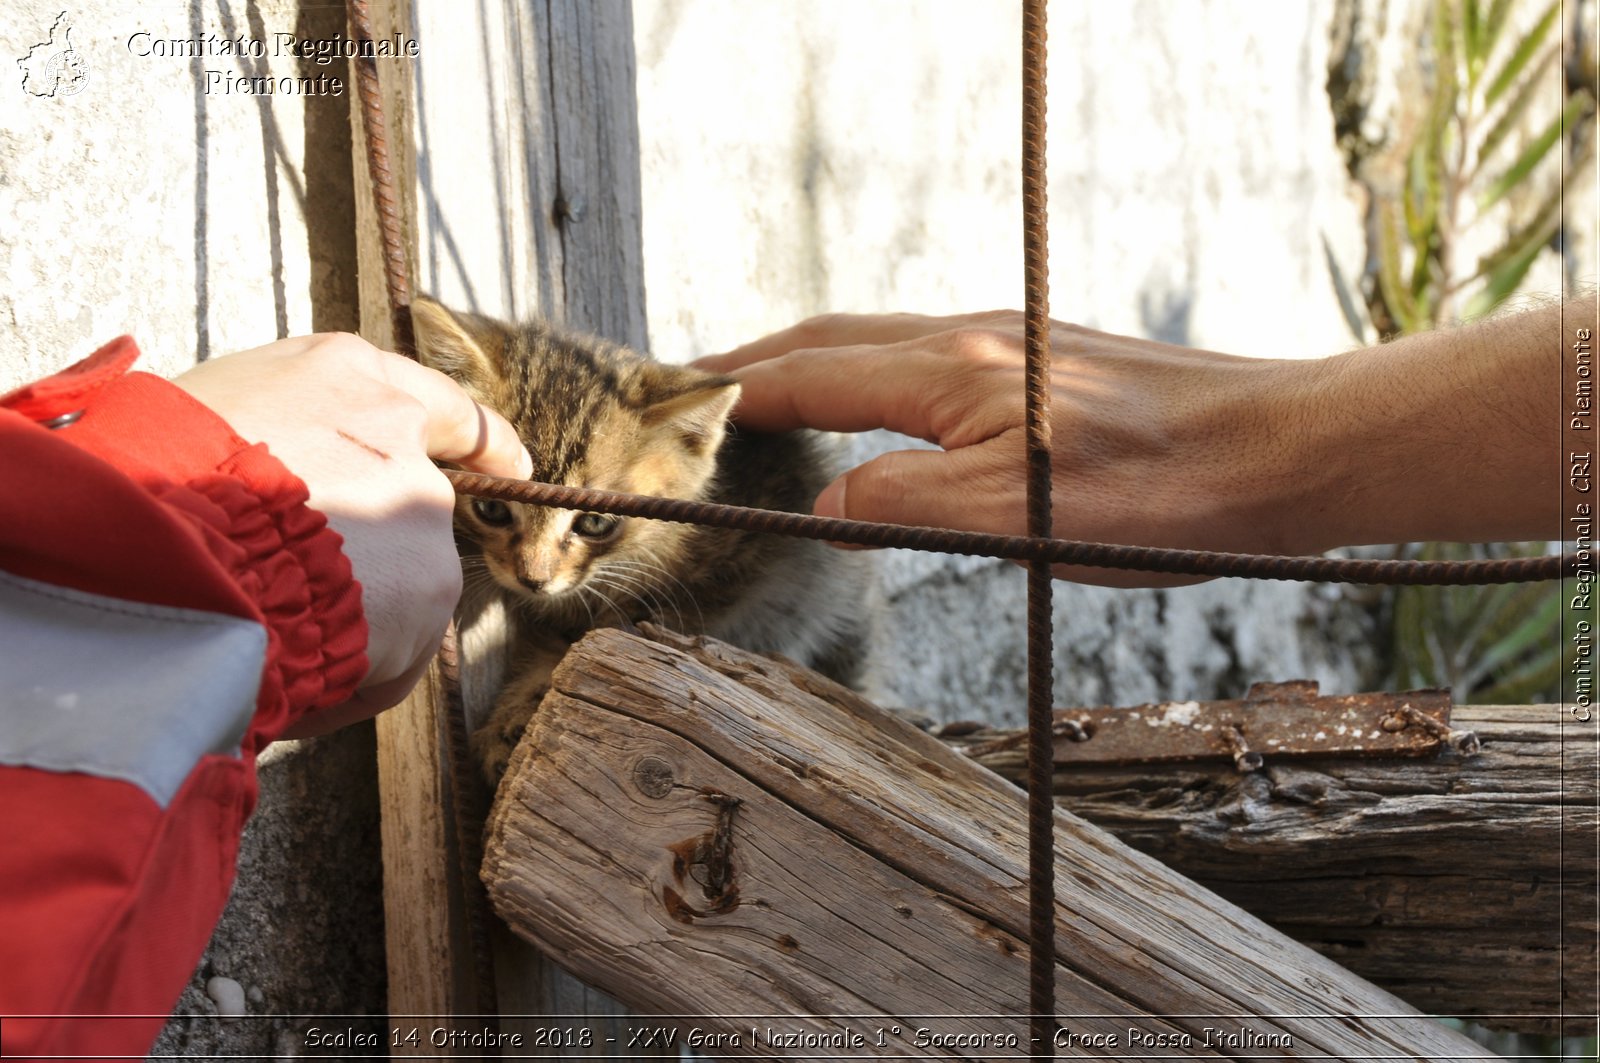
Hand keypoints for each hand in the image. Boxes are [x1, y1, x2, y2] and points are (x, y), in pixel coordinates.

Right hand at [173, 333, 532, 728]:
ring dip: (351, 616)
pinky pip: (395, 648)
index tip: (507, 460)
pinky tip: (296, 674)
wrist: (161, 551)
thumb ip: (279, 432)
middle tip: (286, 586)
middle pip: (409, 503)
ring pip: (402, 582)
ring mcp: (422, 508)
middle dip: (367, 552)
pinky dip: (353, 673)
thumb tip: (289, 474)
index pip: (429, 402)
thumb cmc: (149, 483)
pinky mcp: (430, 586)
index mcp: (340, 374)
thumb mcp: (206, 418)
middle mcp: (398, 432)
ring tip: (267, 629)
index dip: (470, 437)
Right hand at [696, 312, 1317, 586]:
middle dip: (755, 362)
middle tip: (696, 387)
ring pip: (882, 342)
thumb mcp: (1013, 523)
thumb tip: (831, 509)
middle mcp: (974, 339)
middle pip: (832, 339)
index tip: (674, 405)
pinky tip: (886, 405)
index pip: (810, 376)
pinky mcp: (1049, 359)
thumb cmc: (1165, 498)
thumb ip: (903, 507)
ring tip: (770, 393)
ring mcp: (1014, 341)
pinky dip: (873, 373)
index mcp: (952, 374)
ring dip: (812, 363)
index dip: (733, 394)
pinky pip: (930, 355)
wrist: (1284, 452)